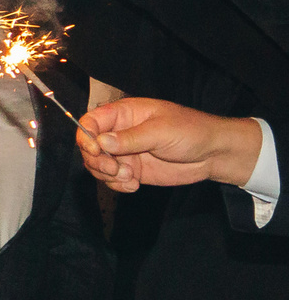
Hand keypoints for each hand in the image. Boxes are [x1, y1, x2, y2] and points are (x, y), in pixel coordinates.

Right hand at [78, 95, 264, 190]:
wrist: (213, 154)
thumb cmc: (191, 132)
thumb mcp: (161, 131)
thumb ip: (130, 138)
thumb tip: (100, 142)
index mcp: (124, 114)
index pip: (91, 121)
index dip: (85, 136)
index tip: (96, 151)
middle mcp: (119, 133)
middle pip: (89, 147)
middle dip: (98, 161)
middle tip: (116, 169)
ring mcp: (124, 153)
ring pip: (97, 165)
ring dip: (107, 175)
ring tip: (129, 178)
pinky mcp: (131, 170)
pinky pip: (111, 179)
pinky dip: (117, 185)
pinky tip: (133, 185)